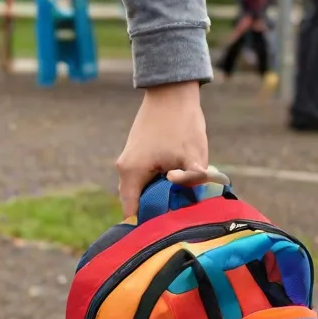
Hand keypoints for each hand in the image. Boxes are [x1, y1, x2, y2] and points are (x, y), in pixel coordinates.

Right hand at [116, 81, 208, 217]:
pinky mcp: (136, 154)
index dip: (148, 224)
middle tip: (180, 214)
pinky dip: (157, 183)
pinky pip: (144, 178)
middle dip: (157, 210)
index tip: (167, 228)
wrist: (172, 90)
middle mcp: (124, 169)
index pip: (132, 213)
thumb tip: (187, 198)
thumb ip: (191, 182)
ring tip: (180, 197)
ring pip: (142, 190)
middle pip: (137, 203)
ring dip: (159, 195)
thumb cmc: (182, 122)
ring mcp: (128, 160)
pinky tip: (176, 180)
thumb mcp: (193, 156)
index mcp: (131, 173)